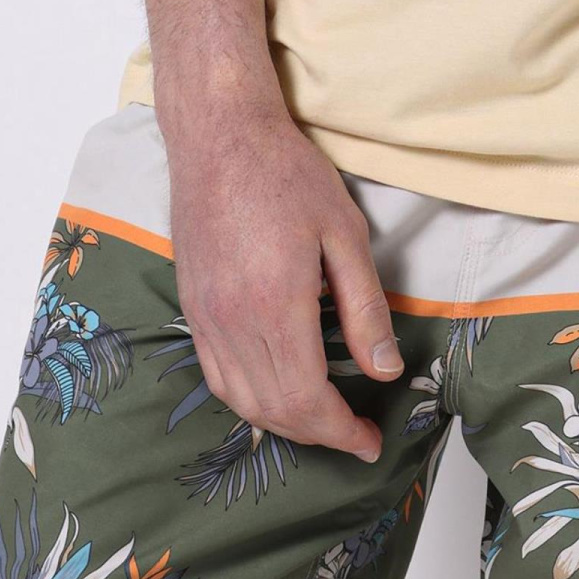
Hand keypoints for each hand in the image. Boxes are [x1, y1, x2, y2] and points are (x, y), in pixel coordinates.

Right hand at [161, 93, 405, 462]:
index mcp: (276, 306)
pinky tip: (275, 391)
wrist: (219, 137)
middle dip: (319, 434)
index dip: (342, 432)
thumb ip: (364, 308)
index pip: (308, 400)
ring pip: (241, 402)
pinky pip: (217, 377)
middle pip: (274, 411)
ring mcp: (205, 318)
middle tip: (356, 434)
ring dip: (283, 423)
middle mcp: (233, 322)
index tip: (370, 441)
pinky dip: (249, 400)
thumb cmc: (286, 174)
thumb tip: (386, 370)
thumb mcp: (344, 233)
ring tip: (323, 418)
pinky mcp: (192, 308)